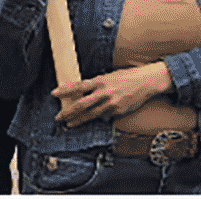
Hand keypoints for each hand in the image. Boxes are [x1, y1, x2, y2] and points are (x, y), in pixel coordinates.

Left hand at [53, 61, 171, 126]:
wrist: (146, 81)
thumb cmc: (128, 77)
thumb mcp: (111, 76)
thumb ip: (98, 85)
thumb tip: (86, 94)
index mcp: (101, 81)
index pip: (78, 86)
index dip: (65, 90)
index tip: (54, 93)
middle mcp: (104, 93)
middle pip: (81, 104)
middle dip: (68, 112)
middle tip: (59, 117)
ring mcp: (111, 104)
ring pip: (90, 115)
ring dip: (78, 120)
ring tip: (70, 124)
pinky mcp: (117, 112)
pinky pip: (105, 117)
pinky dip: (99, 117)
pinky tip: (97, 118)